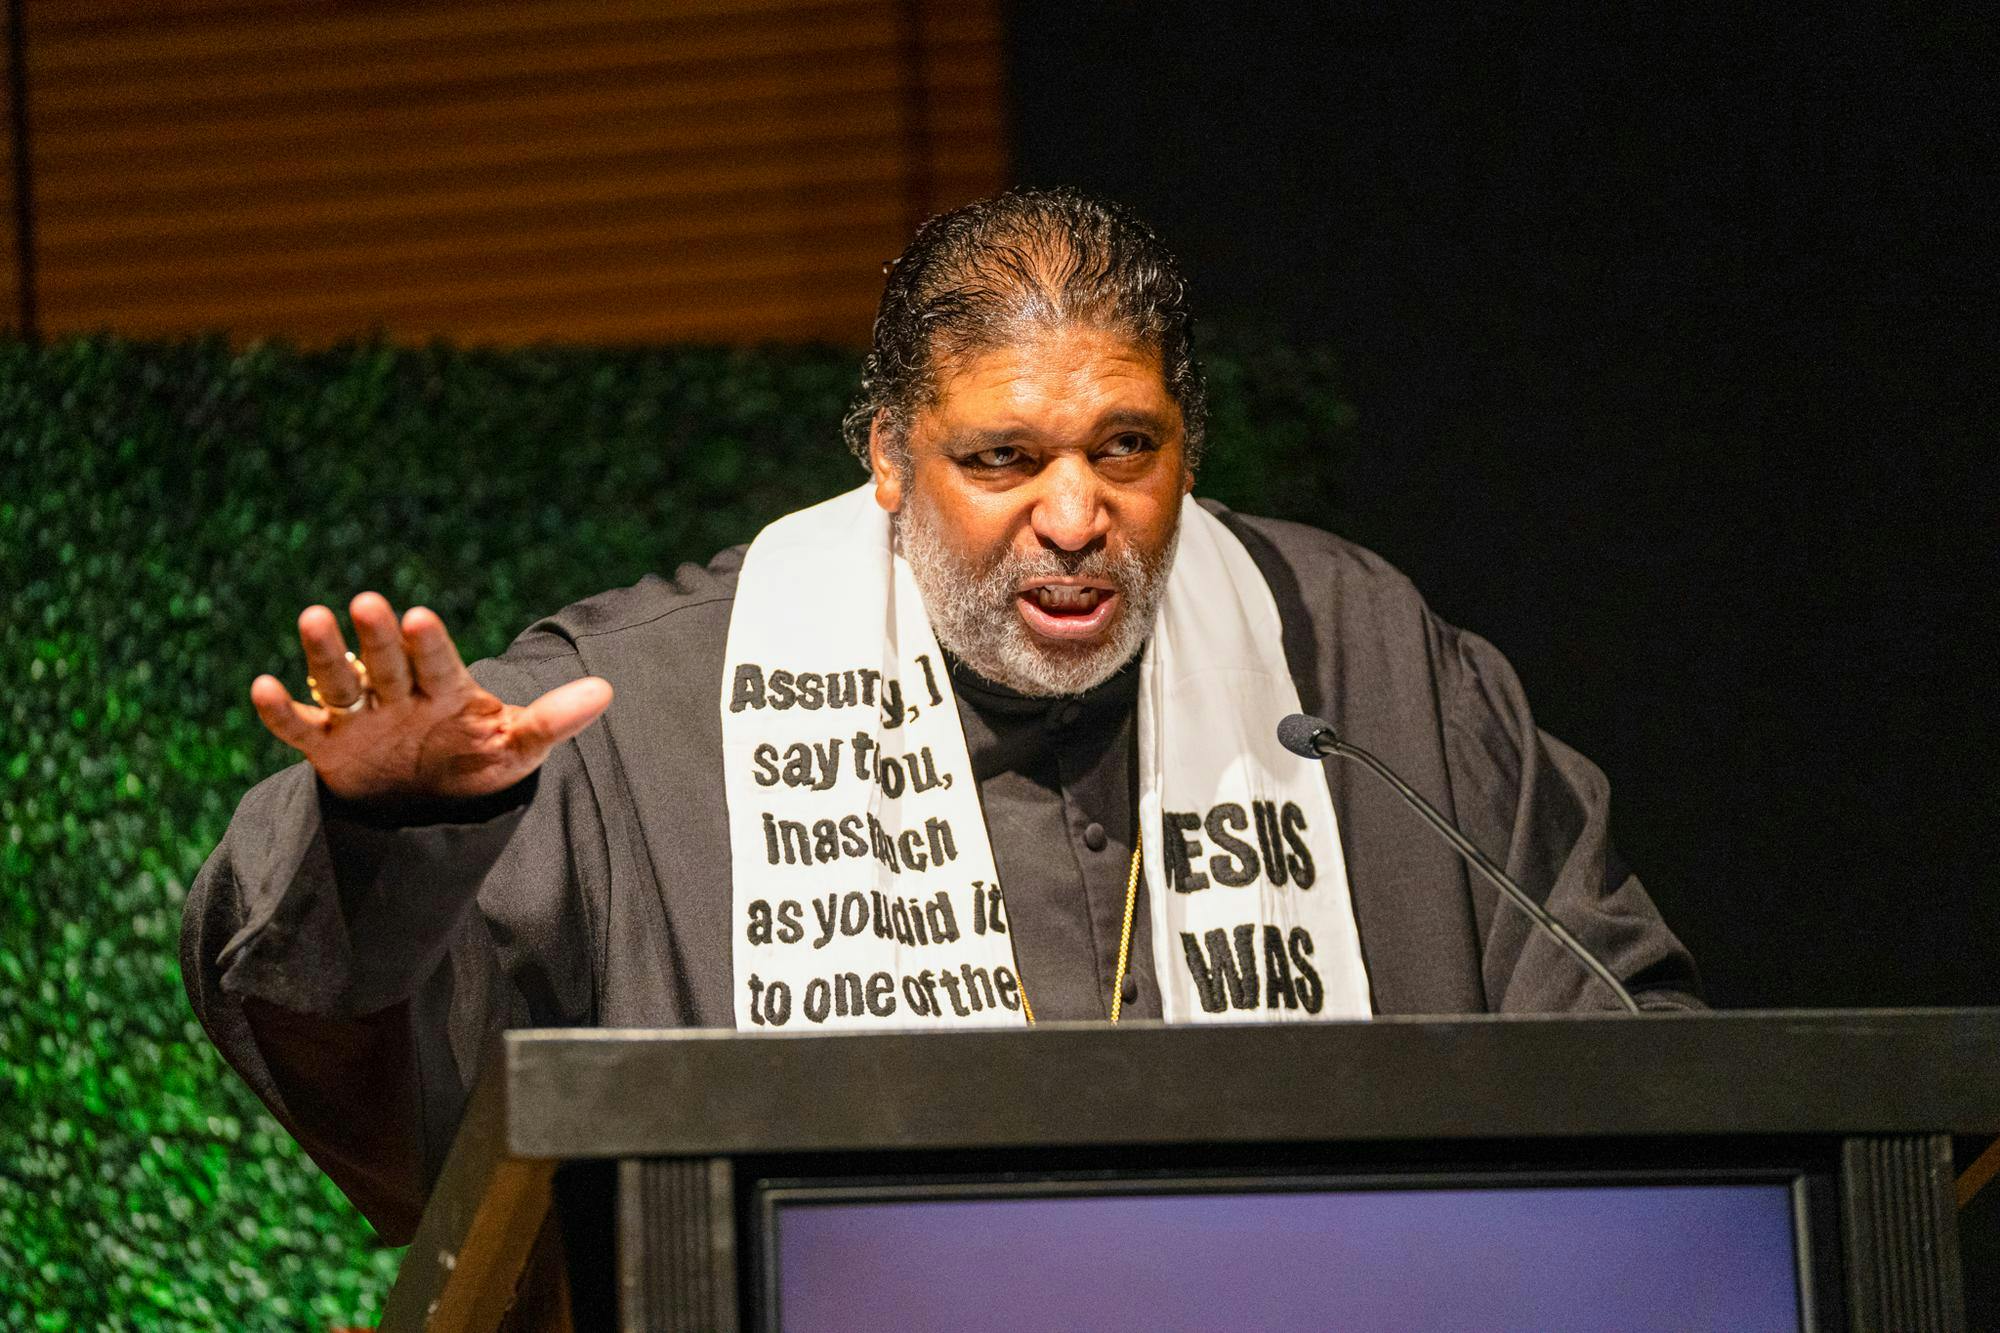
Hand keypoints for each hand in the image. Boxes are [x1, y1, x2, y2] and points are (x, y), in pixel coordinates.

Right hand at [250, 592, 612, 803]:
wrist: (432, 810)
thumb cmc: (476, 765)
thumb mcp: (517, 749)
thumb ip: (552, 721)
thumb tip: (606, 692)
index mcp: (447, 690)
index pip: (440, 663)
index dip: (430, 645)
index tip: (422, 618)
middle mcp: (400, 694)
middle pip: (387, 661)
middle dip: (378, 636)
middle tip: (367, 603)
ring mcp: (361, 717)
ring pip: (340, 681)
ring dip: (325, 653)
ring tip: (313, 617)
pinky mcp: (327, 746)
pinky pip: (300, 726)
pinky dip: (280, 710)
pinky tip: (261, 687)